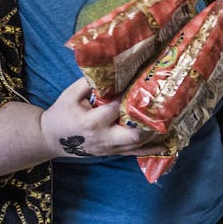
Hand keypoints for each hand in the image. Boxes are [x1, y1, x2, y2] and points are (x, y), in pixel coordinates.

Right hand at [39, 76, 157, 157]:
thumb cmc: (61, 114)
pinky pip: (135, 153)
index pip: (116, 109)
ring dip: (154, 132)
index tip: (143, 85)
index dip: (130, 98)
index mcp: (91, 122)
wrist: (52, 139)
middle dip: (149, 122)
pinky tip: (167, 144)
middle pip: (133, 135)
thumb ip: (88, 83)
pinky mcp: (113, 153)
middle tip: (162, 106)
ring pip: (138, 145)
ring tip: (170, 118)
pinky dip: (152, 148)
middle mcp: (103, 138)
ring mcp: (110, 149)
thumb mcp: (69, 95)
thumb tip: (110, 70)